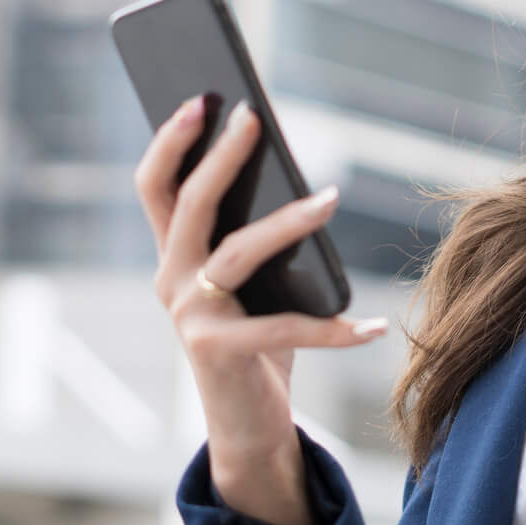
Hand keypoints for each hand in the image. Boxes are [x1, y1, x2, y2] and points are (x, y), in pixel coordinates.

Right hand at [133, 95, 385, 524]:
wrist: (246, 427)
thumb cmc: (256, 342)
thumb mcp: (250, 284)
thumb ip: (255, 238)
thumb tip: (301, 177)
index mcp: (173, 256)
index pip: (155, 186)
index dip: (171, 141)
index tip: (199, 98)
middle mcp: (172, 280)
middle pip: (190, 204)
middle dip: (220, 156)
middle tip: (254, 117)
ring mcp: (192, 317)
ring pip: (238, 253)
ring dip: (287, 222)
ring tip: (331, 198)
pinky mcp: (220, 352)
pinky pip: (284, 330)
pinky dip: (333, 329)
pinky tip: (370, 325)